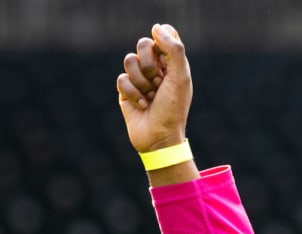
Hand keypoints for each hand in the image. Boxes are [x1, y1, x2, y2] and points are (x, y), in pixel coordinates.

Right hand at [117, 22, 192, 153]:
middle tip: (158, 81)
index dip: (161, 41)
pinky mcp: (126, 91)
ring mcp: (140, 79)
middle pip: (143, 44)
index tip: (164, 56)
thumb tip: (156, 27)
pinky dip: (133, 93)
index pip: (164, 35)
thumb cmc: (173, 109)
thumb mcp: (179, 78)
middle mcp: (156, 68)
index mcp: (173, 63)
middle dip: (149, 64)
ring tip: (151, 96)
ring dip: (141, 82)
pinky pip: (121, 79)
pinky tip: (142, 105)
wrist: (159, 138)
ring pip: (129, 61)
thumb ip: (173, 50)